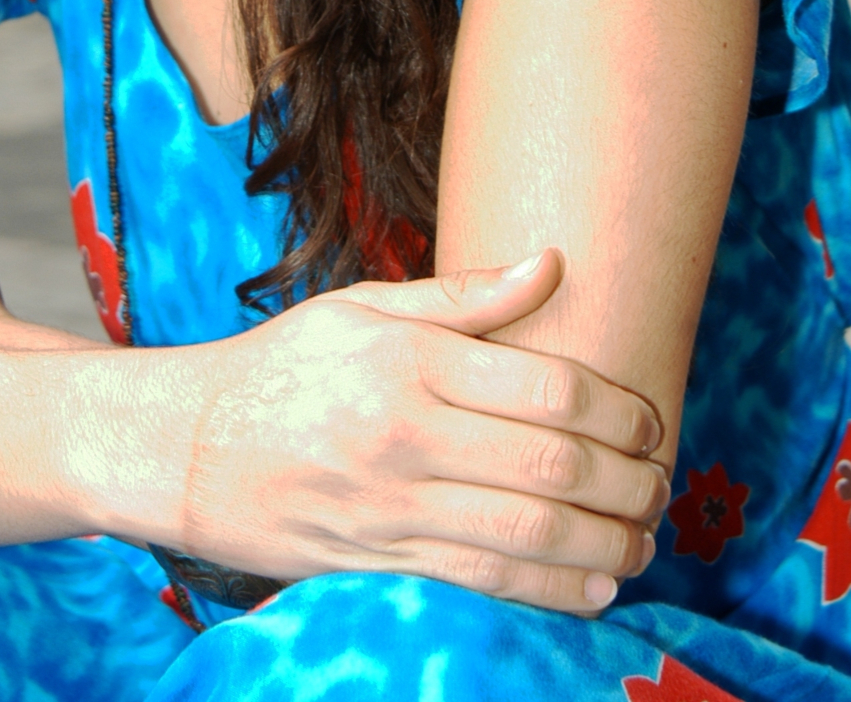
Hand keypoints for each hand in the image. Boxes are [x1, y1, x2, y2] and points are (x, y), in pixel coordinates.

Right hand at [86, 253, 667, 617]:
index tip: (648, 418)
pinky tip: (596, 583)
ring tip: (646, 535)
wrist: (187, 447)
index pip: (543, 384)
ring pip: (528, 533)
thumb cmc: (283, 365)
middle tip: (663, 480)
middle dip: (627, 479)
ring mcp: (393, 504)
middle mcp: (406, 431)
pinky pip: (484, 579)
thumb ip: (463, 297)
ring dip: (606, 540)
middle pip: (550, 463)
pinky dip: (553, 588)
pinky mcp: (381, 558)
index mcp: (408, 357)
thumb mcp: (361, 307)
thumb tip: (551, 263)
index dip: (615, 407)